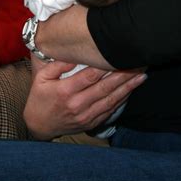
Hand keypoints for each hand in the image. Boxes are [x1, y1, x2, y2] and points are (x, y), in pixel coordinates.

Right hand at [23, 58, 146, 139]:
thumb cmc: (40, 97)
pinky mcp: (91, 123)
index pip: (90, 76)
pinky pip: (110, 111)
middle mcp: (77, 105)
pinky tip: (131, 90)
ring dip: (128, 88)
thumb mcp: (41, 78)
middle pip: (105, 87)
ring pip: (111, 100)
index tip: (119, 55)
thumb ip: (57, 65)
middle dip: (123, 75)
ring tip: (141, 76)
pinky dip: (122, 100)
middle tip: (138, 63)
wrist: (38, 125)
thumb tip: (74, 55)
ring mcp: (86, 116)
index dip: (106, 66)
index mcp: (65, 91)